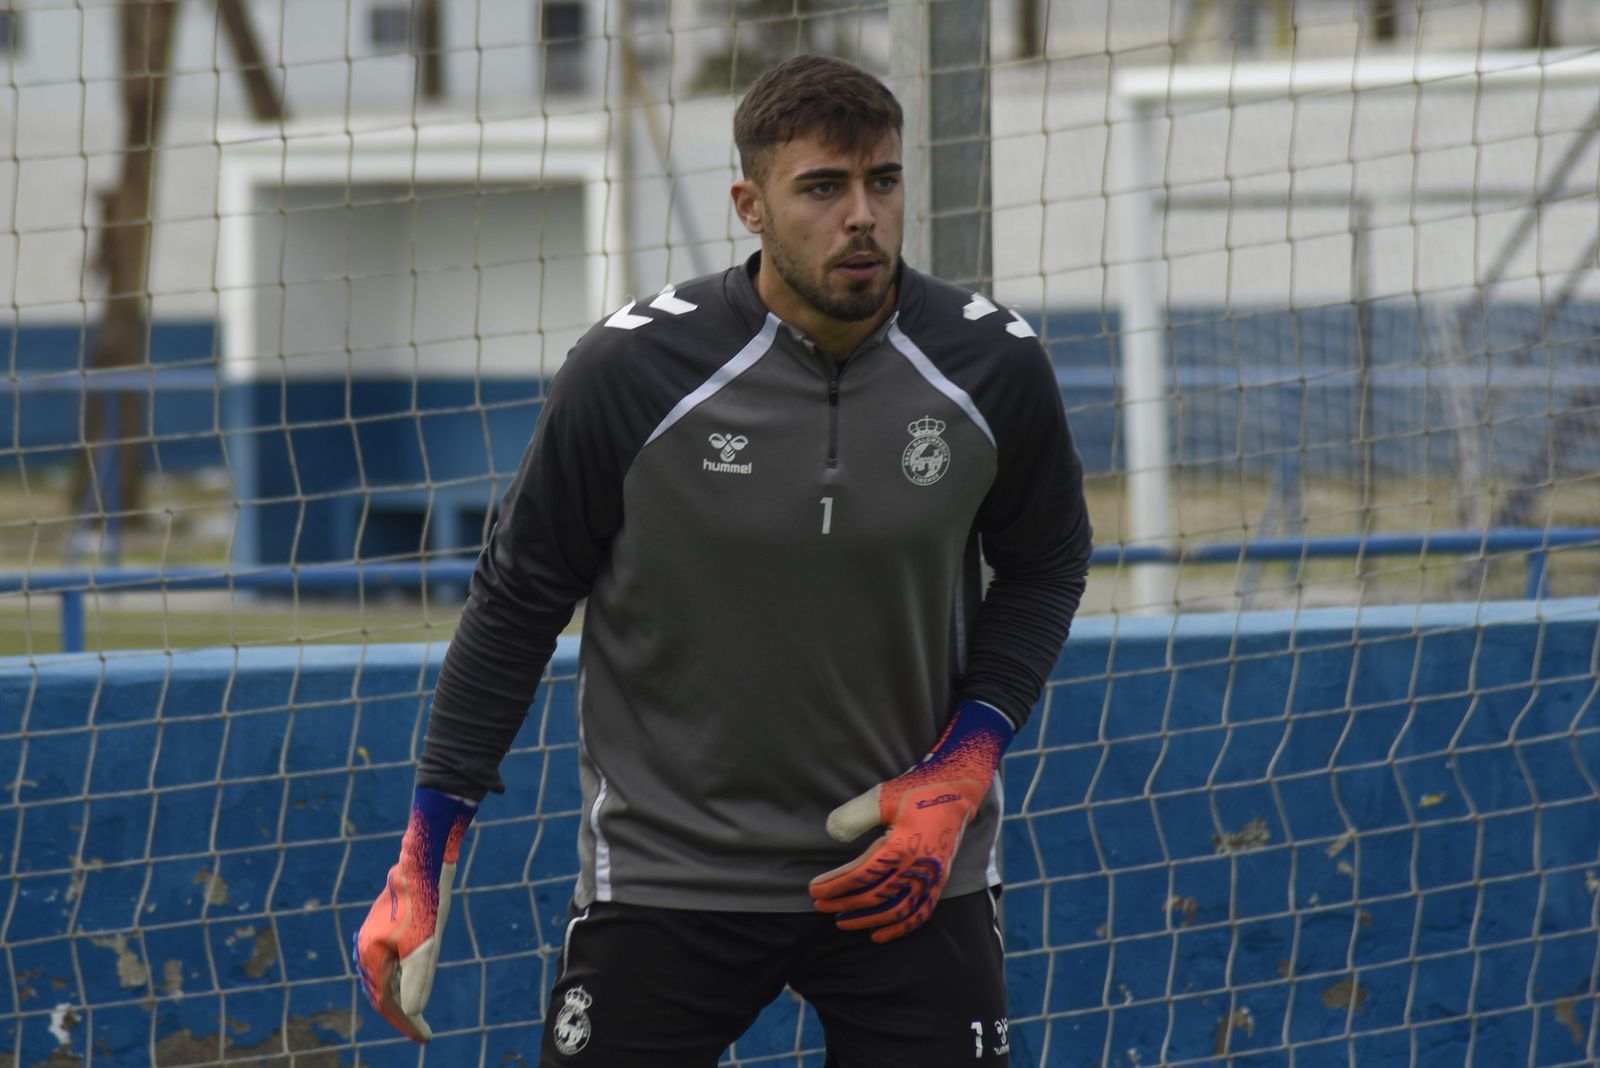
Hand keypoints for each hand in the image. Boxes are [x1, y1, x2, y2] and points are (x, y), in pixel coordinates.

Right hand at [352, 786, 476, 1041]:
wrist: (424, 859)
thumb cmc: (426, 902)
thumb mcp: (426, 945)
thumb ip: (417, 980)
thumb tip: (411, 1013)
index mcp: (371, 955)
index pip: (386, 1002)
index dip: (405, 1024)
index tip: (425, 1039)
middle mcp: (365, 946)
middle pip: (380, 991)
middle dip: (400, 1015)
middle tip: (421, 1032)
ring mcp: (372, 935)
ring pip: (383, 976)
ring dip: (397, 996)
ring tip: (414, 1014)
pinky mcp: (383, 924)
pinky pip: (387, 960)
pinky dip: (397, 976)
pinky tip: (408, 979)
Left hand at [809, 699, 1012, 942]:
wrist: (958, 789)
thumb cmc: (918, 789)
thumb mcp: (882, 796)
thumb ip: (855, 815)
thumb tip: (832, 834)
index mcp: (903, 846)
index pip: (861, 875)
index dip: (835, 886)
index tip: (814, 890)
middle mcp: (919, 867)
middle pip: (875, 897)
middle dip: (843, 904)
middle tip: (819, 906)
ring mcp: (932, 877)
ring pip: (896, 911)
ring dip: (866, 920)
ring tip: (842, 923)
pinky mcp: (939, 881)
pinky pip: (920, 914)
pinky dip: (899, 928)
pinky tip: (878, 934)